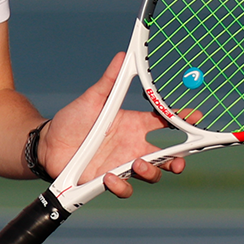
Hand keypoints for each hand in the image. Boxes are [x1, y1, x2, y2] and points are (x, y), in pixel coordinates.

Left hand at [43, 52, 187, 198]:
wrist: (48, 143)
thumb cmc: (73, 119)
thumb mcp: (93, 98)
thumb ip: (110, 81)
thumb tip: (122, 56)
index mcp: (134, 125)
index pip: (165, 123)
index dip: (182, 121)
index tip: (195, 117)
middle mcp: (133, 146)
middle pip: (167, 156)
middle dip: (179, 159)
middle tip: (180, 160)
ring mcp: (123, 164)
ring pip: (151, 173)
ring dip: (151, 171)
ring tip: (139, 164)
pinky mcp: (108, 180)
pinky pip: (124, 187)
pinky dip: (121, 185)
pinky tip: (110, 176)